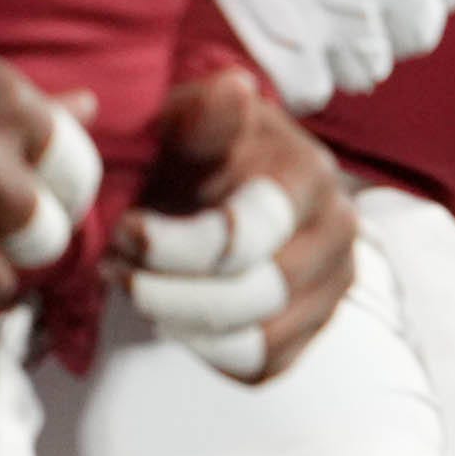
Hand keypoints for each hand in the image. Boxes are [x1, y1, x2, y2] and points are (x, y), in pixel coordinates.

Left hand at [118, 69, 355, 383]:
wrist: (226, 181)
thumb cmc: (197, 151)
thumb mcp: (189, 124)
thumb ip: (204, 117)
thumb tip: (231, 89)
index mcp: (308, 174)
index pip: (242, 237)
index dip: (170, 246)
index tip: (123, 233)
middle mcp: (338, 230)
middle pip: (253, 296)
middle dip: (169, 292)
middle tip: (117, 271)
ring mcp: (334, 282)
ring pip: (257, 341)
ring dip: (183, 324)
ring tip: (140, 290)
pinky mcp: (318, 325)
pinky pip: (262, 366)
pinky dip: (209, 351)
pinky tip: (176, 314)